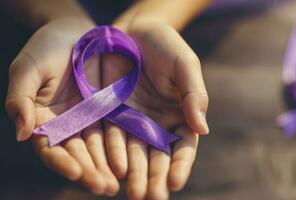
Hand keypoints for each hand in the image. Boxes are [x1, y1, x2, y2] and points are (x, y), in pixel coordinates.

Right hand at [5, 18, 118, 195]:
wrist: (76, 32)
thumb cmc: (47, 47)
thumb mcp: (28, 68)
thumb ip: (21, 99)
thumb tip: (22, 134)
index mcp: (44, 121)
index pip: (51, 148)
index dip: (61, 161)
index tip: (75, 172)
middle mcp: (67, 126)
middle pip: (78, 155)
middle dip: (90, 172)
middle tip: (105, 187)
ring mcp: (89, 120)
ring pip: (98, 149)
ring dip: (107, 168)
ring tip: (119, 183)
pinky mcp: (109, 112)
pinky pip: (116, 132)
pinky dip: (121, 148)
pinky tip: (132, 161)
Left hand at [102, 19, 208, 198]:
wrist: (132, 30)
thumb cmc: (165, 45)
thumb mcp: (185, 64)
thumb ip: (195, 95)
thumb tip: (203, 129)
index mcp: (181, 115)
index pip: (183, 146)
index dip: (180, 165)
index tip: (175, 182)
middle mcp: (158, 124)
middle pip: (159, 156)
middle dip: (156, 178)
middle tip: (151, 197)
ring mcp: (135, 122)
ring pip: (135, 154)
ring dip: (135, 174)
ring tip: (133, 193)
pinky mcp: (112, 115)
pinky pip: (112, 138)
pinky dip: (113, 155)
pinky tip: (114, 170)